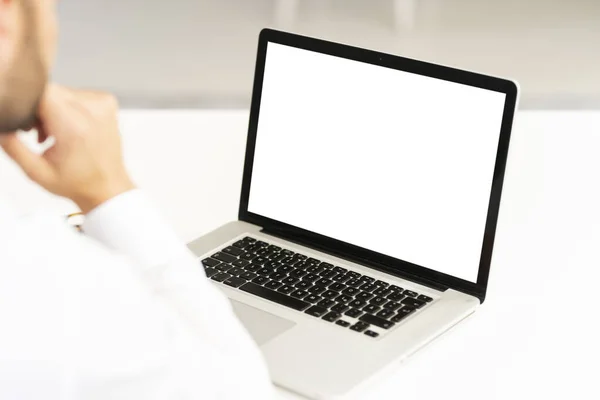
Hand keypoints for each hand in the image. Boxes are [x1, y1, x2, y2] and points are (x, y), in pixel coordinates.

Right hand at [0, 84, 134, 212]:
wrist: (108, 187)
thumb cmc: (76, 182)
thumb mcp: (36, 171)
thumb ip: (12, 146)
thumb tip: (1, 124)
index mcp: (74, 126)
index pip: (40, 93)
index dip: (26, 104)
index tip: (25, 123)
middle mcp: (92, 110)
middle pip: (49, 91)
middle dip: (38, 109)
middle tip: (39, 134)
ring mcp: (103, 104)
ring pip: (61, 91)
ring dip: (52, 109)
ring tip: (54, 135)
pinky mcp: (107, 101)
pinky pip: (76, 94)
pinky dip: (67, 108)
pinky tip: (69, 128)